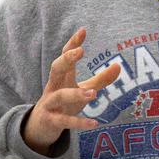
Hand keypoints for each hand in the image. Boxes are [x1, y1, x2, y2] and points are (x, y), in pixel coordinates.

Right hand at [21, 26, 121, 155]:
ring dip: (75, 94)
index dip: (72, 43)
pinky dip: (79, 122)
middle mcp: (53, 87)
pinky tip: (94, 123)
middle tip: (80, 51)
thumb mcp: (81, 90)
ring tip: (93, 93)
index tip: (83, 30)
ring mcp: (50, 104)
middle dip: (66, 59)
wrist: (40, 127)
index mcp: (61, 77)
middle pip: (55, 68)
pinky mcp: (51, 121)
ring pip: (59, 96)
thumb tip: (118, 65)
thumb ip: (100, 79)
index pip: (65, 56)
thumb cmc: (63, 104)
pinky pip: (64, 121)